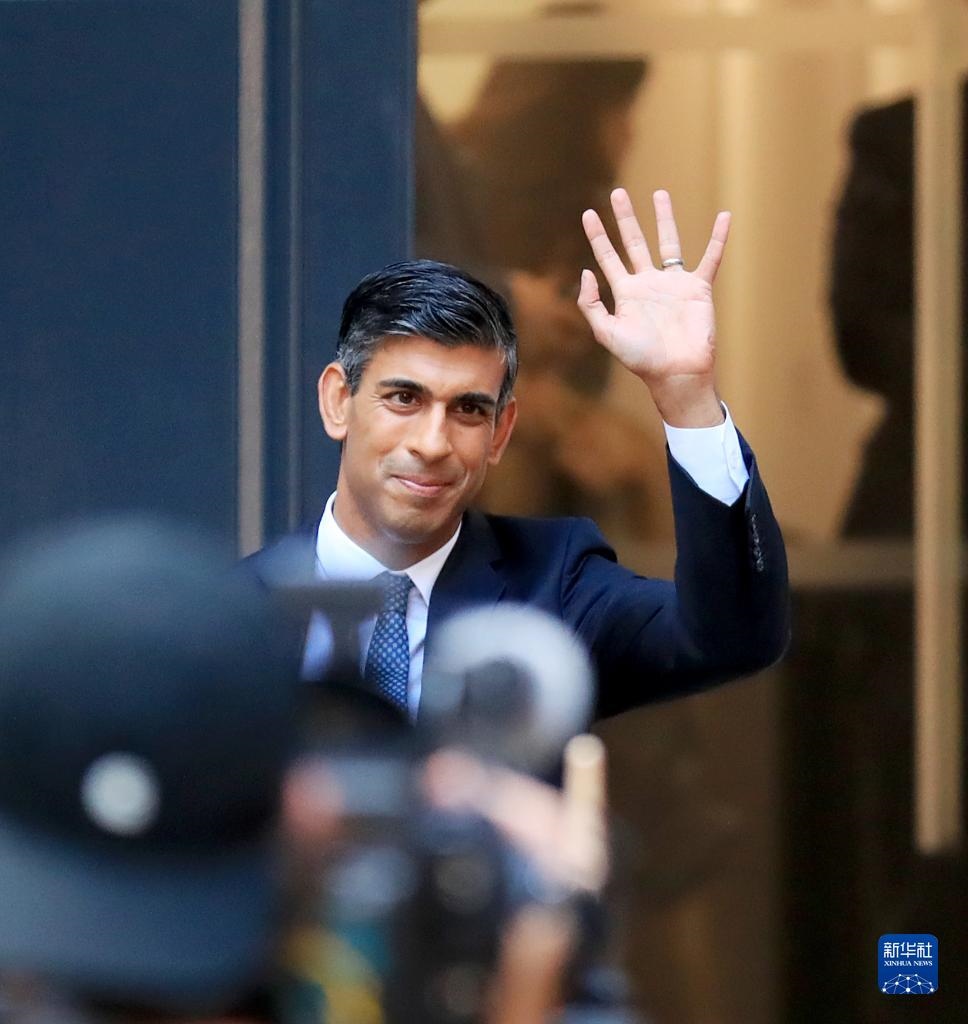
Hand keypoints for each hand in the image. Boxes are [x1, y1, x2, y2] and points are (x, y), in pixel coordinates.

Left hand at [578, 188, 729, 426]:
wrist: (676, 373)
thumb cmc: (641, 358)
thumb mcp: (606, 333)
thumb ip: (591, 304)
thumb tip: (586, 271)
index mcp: (626, 293)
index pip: (608, 257)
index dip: (597, 235)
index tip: (588, 213)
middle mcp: (648, 283)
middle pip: (634, 242)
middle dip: (625, 218)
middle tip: (617, 192)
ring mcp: (673, 284)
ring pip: (668, 243)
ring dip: (663, 218)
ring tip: (659, 193)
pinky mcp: (698, 289)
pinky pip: (710, 258)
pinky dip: (718, 238)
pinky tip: (724, 217)